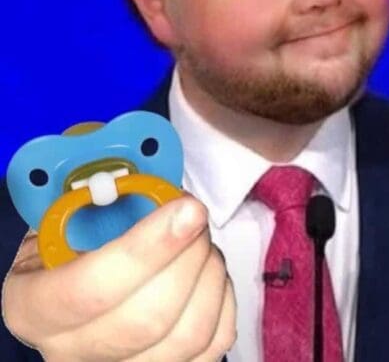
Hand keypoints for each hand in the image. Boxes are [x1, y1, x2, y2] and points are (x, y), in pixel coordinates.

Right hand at [2, 195, 235, 360]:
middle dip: (188, 255)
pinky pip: (215, 342)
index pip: (90, 290)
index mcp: (34, 304)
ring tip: (202, 242)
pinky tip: (208, 271)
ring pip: (188, 334)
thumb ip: (102, 190)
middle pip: (148, 318)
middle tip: (196, 216)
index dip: (147, 248)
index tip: (189, 208)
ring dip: (209, 273)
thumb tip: (157, 175)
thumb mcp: (68, 209)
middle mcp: (71, 350)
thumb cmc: (75, 240)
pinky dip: (224, 297)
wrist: (78, 282)